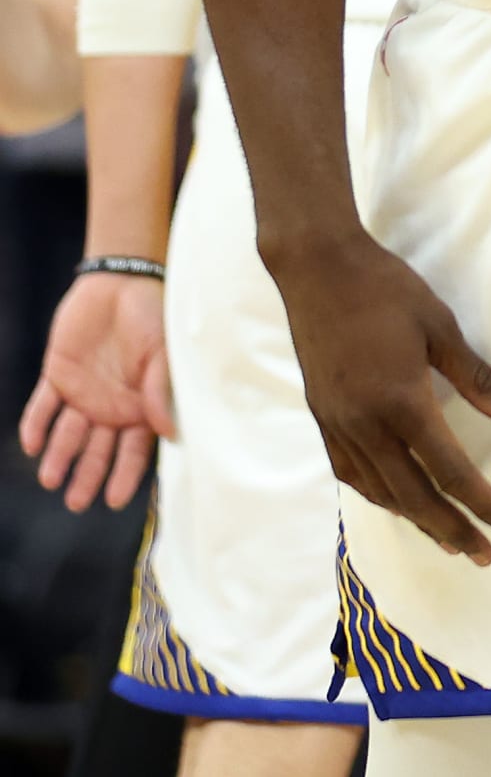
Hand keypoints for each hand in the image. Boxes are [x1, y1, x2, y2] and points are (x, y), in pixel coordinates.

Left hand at [20, 273, 173, 510]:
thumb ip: (160, 391)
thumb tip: (169, 432)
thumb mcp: (162, 352)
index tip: (113, 501)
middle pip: (97, 450)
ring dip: (58, 456)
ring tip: (49, 478)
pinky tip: (31, 443)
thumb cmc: (153, 314)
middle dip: (86, 477)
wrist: (120, 279)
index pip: (133, 449)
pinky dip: (36, 424)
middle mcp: (111, 405)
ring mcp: (83, 392)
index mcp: (140, 405)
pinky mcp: (57, 375)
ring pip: (67, 434)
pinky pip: (43, 405)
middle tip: (75, 502)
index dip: (125, 475)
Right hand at [274, 230, 490, 563]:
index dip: (481, 503)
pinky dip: (379, 496)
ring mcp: (339, 425)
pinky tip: (396, 500)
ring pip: (381, 492)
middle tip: (483, 554)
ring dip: (417, 520)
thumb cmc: (385, 289)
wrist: (317, 268)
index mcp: (401, 401)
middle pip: (415, 496)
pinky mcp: (322, 418)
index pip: (450, 470)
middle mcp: (366, 425)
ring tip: (447, 538)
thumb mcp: (439, 325)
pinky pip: (352, 475)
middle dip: (452, 530)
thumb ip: (476, 376)